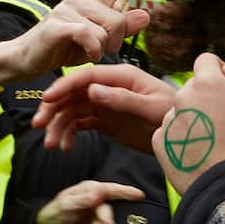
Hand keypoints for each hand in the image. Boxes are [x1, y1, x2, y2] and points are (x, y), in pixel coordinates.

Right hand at [7, 0, 152, 75]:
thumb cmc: (65, 48)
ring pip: (106, 29)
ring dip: (102, 49)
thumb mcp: (99, 41)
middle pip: (118, 19)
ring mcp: (67, 8)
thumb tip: (146, 14)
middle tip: (101, 51)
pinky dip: (94, 50)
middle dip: (116, 42)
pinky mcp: (58, 23)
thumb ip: (122, 28)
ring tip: (88, 52)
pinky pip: (89, 36)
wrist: (29, 59)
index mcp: (92, 0)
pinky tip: (88, 54)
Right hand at [32, 64, 175, 152]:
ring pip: (73, 110)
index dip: (64, 86)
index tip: (46, 100)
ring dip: (59, 125)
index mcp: (122, 77)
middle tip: (39, 126)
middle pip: (74, 93)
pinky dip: (69, 134)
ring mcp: (106, 104)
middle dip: (54, 109)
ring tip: (51, 144)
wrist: (185, 139)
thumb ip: (123, 99)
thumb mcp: (152, 108)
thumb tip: (92, 90)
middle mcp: (110, 87)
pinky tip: (65, 147)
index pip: (86, 76)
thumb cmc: (175, 116)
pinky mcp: (105, 120)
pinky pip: (81, 124)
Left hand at [35, 180, 145, 223]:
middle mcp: (95, 203)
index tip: (140, 195)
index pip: (110, 190)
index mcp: (90, 191)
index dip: (126, 192)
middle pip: (108, 212)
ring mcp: (94, 219)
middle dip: (107, 221)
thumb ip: (84, 199)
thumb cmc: (53, 212)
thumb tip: (101, 192)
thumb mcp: (66, 205)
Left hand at [152, 53, 224, 195]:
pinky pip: (172, 132)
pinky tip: (200, 153)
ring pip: (183, 111)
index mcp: (206, 83)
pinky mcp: (160, 143)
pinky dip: (183, 139)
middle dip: (208, 99)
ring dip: (195, 119)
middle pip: (194, 88)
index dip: (220, 72)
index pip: (207, 60)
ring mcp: (168, 121)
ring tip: (214, 143)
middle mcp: (181, 97)